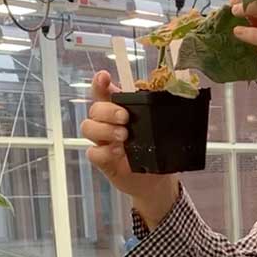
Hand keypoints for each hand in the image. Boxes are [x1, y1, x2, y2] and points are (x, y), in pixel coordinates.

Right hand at [81, 71, 178, 228]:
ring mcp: (102, 141)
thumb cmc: (155, 148)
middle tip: (125, 119)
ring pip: (88, 127)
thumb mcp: (158, 127)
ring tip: (123, 137)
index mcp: (120, 110)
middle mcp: (107, 123)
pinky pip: (92, 152)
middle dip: (108, 111)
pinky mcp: (101, 160)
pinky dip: (104, 151)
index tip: (104, 77)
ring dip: (105, 130)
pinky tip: (118, 153)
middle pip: (95, 109)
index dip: (100, 83)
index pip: (104, 92)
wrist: (155, 179)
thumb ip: (156, 111)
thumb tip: (168, 91)